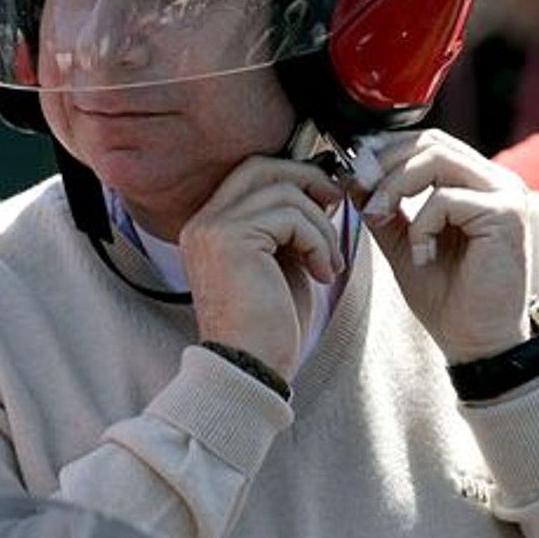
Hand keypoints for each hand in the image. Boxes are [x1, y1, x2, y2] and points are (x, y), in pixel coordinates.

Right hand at [180, 154, 346, 379]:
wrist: (251, 369)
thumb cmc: (268, 327)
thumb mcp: (280, 264)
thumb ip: (287, 227)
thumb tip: (318, 193)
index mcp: (209, 228)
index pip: (250, 175)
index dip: (291, 176)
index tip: (323, 200)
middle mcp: (203, 223)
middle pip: (261, 167)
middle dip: (306, 179)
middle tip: (335, 203)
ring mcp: (213, 228)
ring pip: (284, 193)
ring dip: (320, 226)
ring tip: (328, 263)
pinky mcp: (232, 239)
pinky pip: (291, 217)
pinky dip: (318, 242)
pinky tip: (322, 273)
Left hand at [353, 130, 532, 361]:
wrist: (478, 343)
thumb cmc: (448, 298)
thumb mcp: (404, 243)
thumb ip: (386, 209)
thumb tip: (354, 177)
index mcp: (477, 183)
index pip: (429, 142)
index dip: (386, 150)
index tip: (352, 173)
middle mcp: (497, 181)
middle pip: (432, 143)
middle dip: (385, 164)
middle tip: (358, 191)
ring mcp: (507, 195)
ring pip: (437, 161)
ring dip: (395, 187)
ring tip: (379, 218)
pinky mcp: (506, 216)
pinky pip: (445, 199)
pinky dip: (421, 224)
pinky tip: (422, 255)